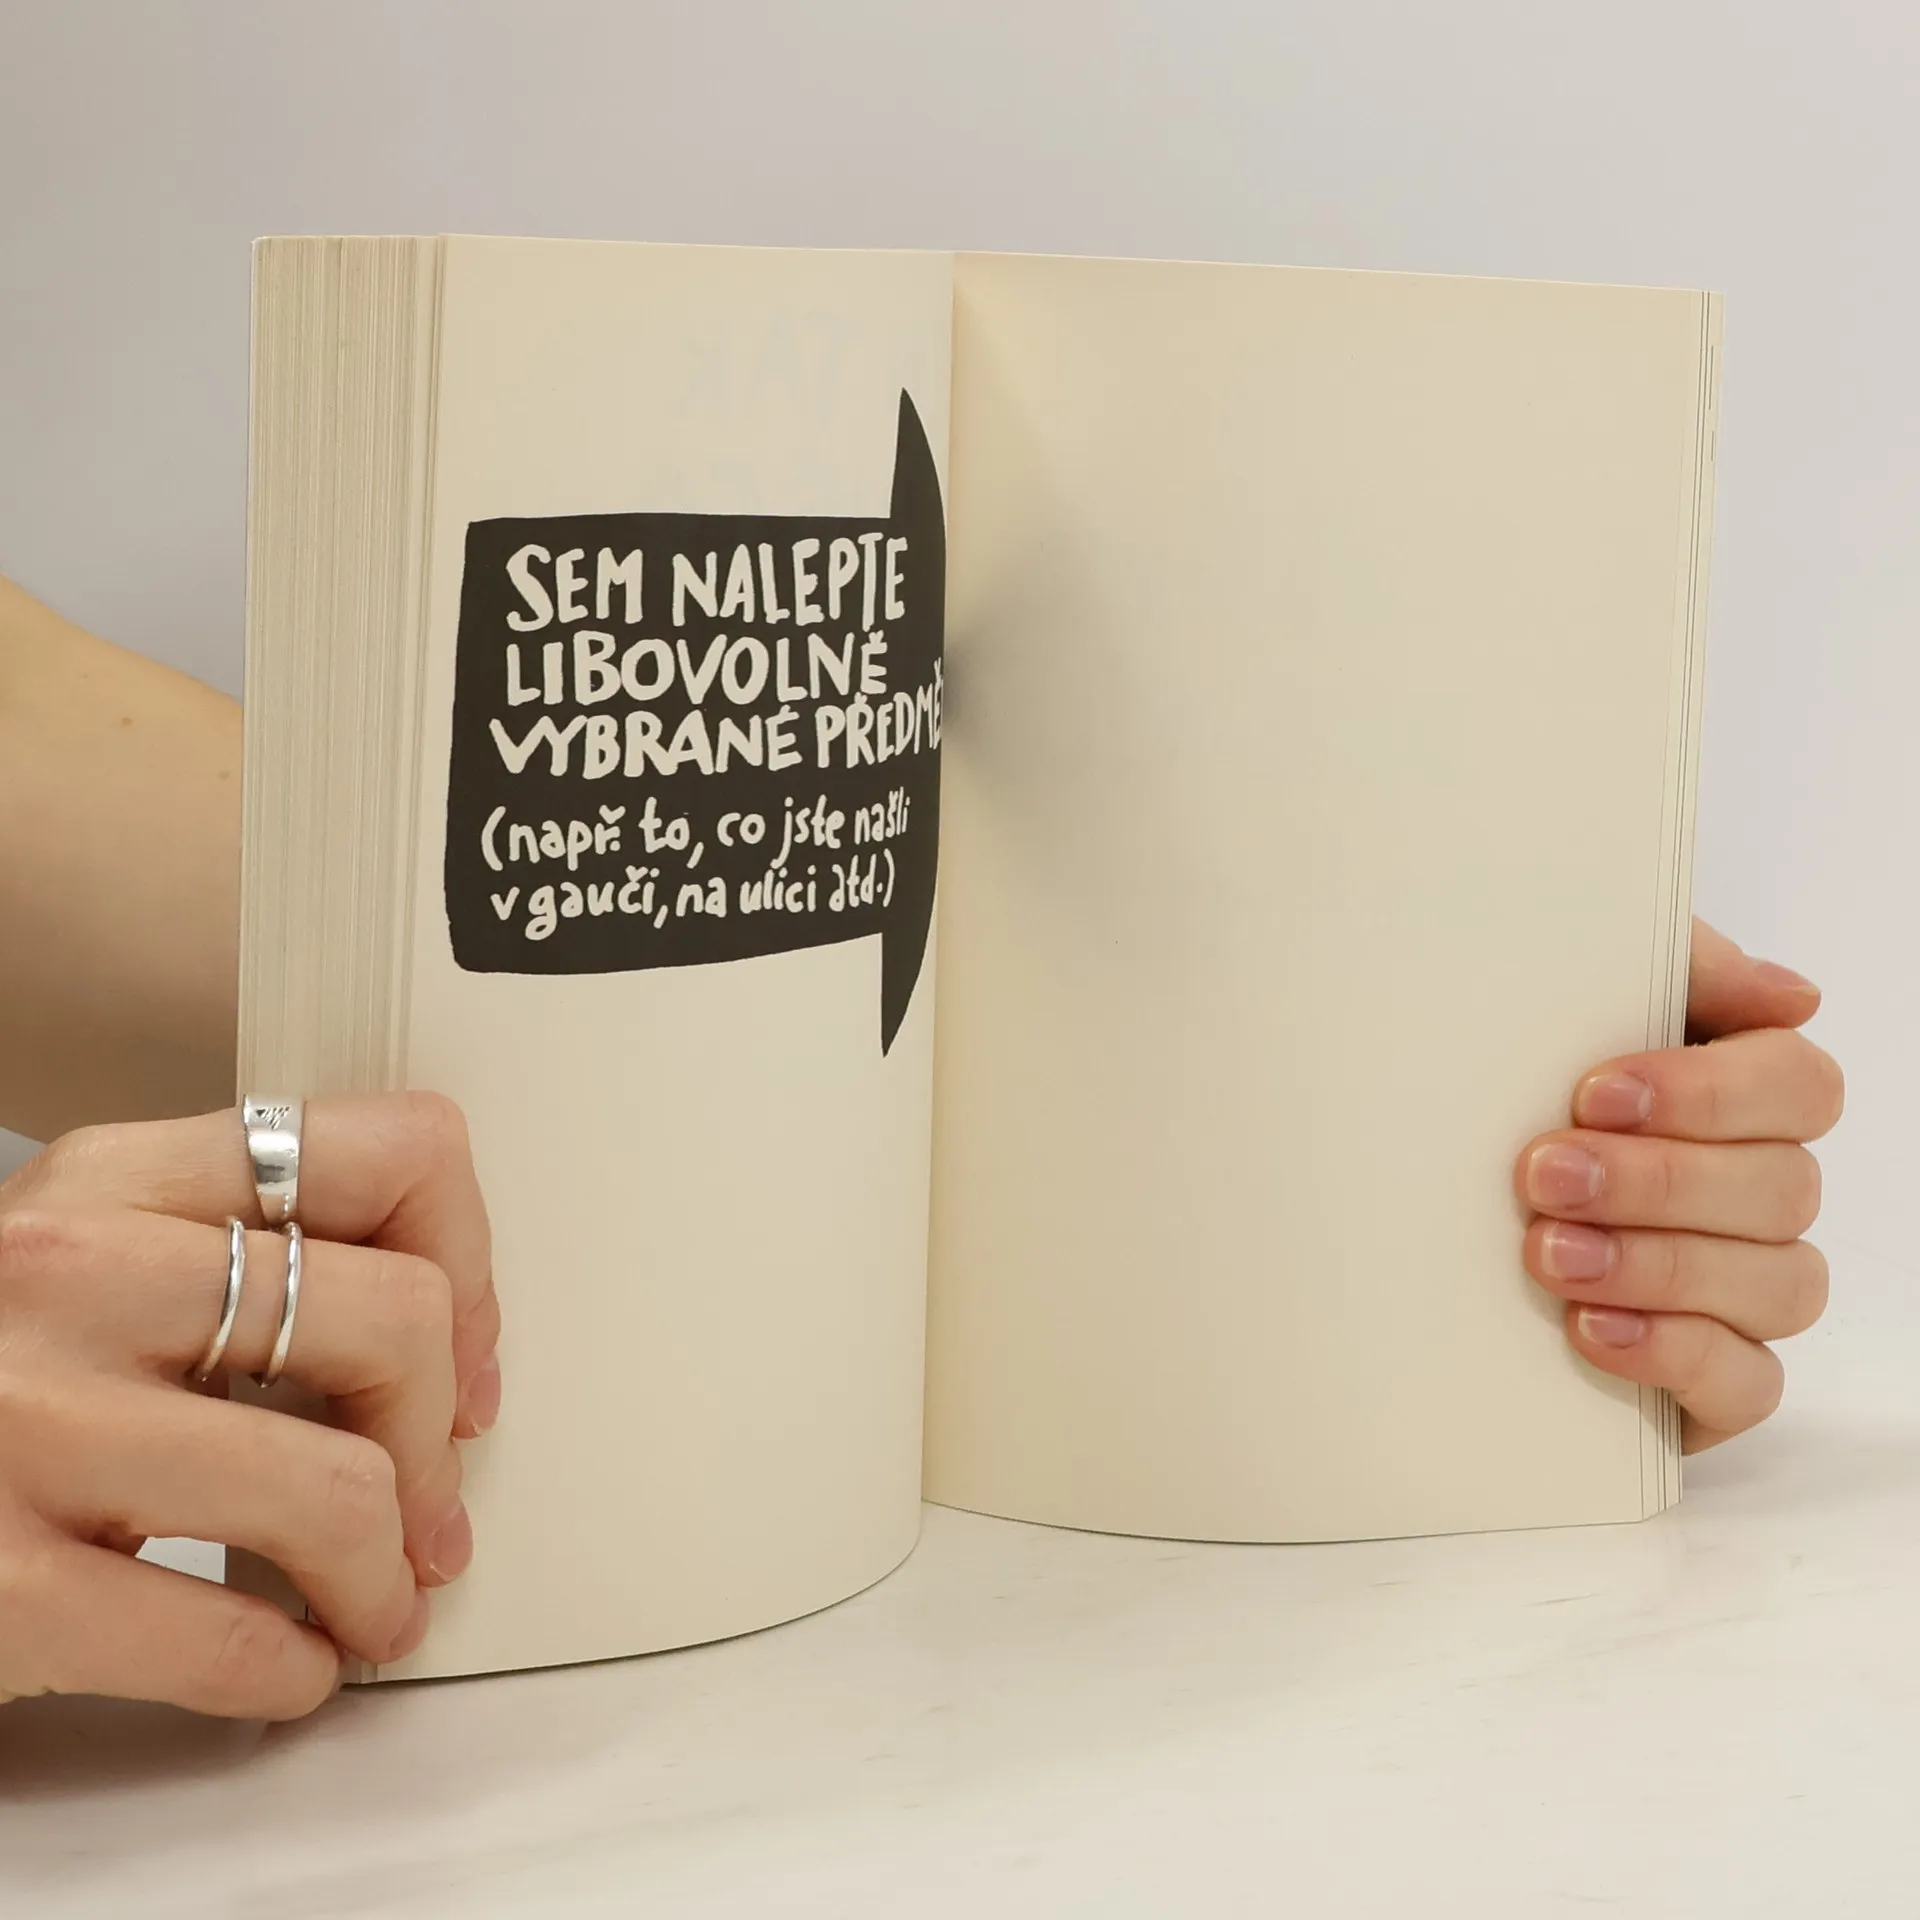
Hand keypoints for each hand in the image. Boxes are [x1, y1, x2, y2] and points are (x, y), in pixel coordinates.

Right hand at [0, 1092, 499, 1717]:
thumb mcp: (85, 1268)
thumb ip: (233, 1261)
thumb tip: (441, 1354)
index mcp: (113, 1180)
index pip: (390, 1152)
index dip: (471, 1267)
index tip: (463, 1360)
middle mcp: (68, 1275)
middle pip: (394, 1319)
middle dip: (438, 1440)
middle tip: (429, 1508)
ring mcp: (27, 1427)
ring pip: (339, 1488)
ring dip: (388, 1575)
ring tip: (376, 1603)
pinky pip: (236, 1636)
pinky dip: (297, 1669)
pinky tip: (290, 1662)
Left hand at [1517, 920, 1840, 1450]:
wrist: (1410, 1216)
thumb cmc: (1512, 1096)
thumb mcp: (1563, 1006)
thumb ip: (1677, 970)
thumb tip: (1793, 996)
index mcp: (1744, 1097)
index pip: (1797, 1086)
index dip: (1710, 1093)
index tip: (1594, 1093)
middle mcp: (1762, 1193)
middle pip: (1780, 1187)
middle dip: (1655, 1181)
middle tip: (1543, 1175)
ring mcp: (1749, 1290)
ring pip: (1776, 1283)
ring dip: (1657, 1266)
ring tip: (1548, 1255)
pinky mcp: (1717, 1378)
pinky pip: (1748, 1382)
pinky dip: (1674, 1354)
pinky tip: (1594, 1331)